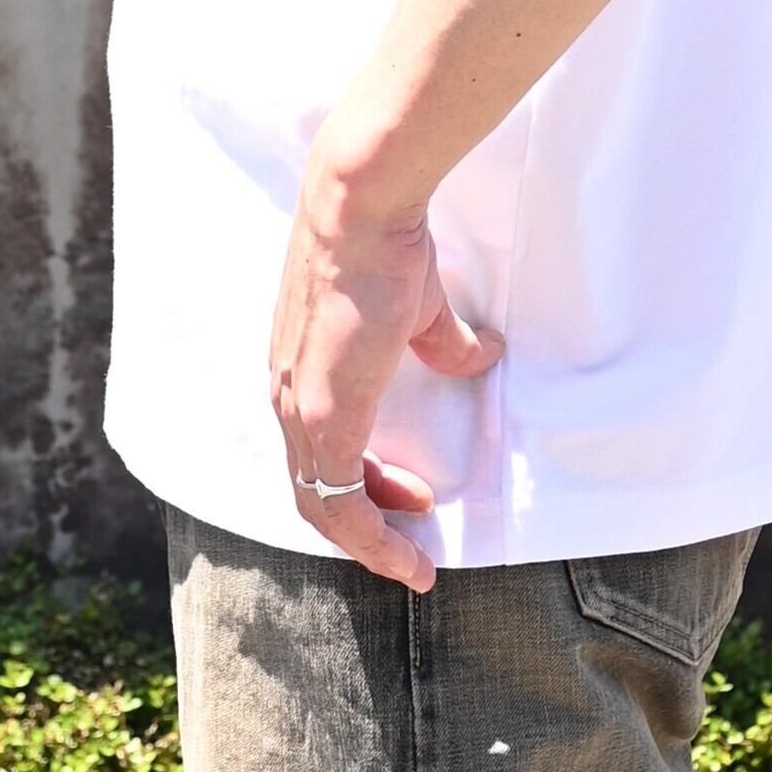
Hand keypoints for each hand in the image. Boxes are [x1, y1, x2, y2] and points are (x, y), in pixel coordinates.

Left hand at [268, 162, 501, 590]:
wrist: (362, 210)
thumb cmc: (387, 245)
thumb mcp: (421, 308)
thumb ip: (446, 341)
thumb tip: (483, 353)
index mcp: (301, 370)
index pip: (318, 450)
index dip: (364, 482)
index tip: (413, 495)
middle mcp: (287, 396)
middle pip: (314, 489)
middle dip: (369, 521)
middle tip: (417, 532)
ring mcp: (299, 410)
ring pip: (321, 506)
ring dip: (370, 542)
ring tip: (414, 561)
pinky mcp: (320, 419)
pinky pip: (338, 504)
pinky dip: (370, 539)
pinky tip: (407, 554)